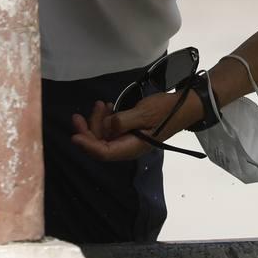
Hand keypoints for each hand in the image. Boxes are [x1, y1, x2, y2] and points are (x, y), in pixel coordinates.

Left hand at [70, 91, 204, 161]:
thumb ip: (123, 121)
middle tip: (78, 115)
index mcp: (132, 147)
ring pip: (104, 135)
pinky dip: (106, 119)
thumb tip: (107, 127)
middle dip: (88, 130)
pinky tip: (107, 107)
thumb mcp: (144, 113)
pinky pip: (111, 129)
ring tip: (100, 104)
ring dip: (98, 121)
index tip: (74, 136)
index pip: (104, 152)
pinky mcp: (129, 131)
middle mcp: (128, 147)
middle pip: (100, 144)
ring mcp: (128, 139)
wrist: (183, 107)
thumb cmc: (165, 110)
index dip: (87, 146)